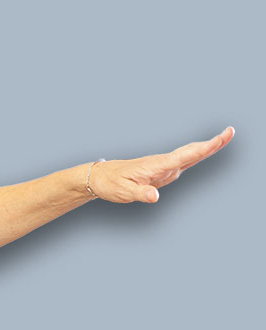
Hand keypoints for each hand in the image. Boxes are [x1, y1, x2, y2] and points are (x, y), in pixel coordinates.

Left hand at [89, 126, 233, 203]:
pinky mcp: (161, 171)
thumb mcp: (123, 192)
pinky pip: (182, 161)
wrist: (99, 177)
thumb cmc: (110, 184)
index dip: (205, 147)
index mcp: (156, 166)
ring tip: (223, 139)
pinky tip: (203, 152)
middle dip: (211, 143)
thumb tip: (155, 197)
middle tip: (230, 132)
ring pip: (188, 155)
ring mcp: (163, 167)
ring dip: (206, 148)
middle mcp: (162, 163)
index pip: (185, 155)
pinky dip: (196, 155)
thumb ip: (140, 194)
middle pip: (191, 152)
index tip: (222, 136)